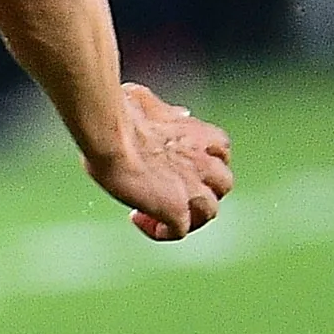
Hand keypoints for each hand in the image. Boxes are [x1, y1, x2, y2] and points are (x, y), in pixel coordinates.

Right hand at [88, 82, 232, 241]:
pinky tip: (137, 219)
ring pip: (208, 212)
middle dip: (203, 189)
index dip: (204, 159)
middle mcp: (203, 162)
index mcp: (198, 134)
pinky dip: (161, 230)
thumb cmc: (119, 114)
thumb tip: (177, 112)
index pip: (220, 150)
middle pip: (222, 184)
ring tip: (159, 213)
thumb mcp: (146, 102)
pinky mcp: (176, 210)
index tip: (178, 163)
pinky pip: (178, 231)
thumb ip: (164, 110)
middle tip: (173, 191)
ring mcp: (193, 188)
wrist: (111, 135)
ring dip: (188, 214)